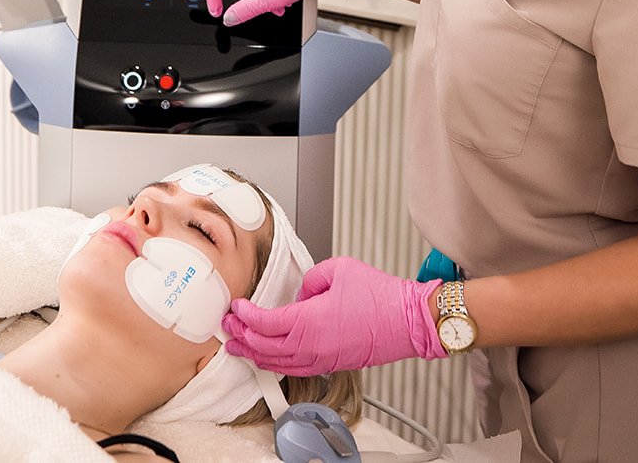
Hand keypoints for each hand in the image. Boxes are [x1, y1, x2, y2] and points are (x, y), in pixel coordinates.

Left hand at [220, 256, 444, 375]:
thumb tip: (300, 293)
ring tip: (239, 347)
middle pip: (264, 348)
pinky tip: (270, 357)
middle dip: (241, 337)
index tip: (236, 307)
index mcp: (308, 322)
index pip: (264, 323)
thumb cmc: (380, 296)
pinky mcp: (332, 364)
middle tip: (228, 327)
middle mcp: (311, 346)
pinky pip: (296, 368)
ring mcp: (322, 359)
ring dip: (254, 355)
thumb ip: (310, 278)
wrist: (408, 321)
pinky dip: (276, 363)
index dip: (245, 316)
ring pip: (278, 363)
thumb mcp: (339, 269)